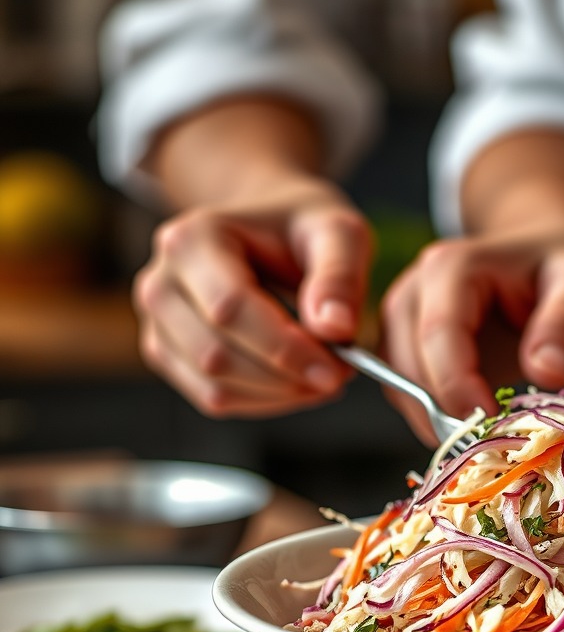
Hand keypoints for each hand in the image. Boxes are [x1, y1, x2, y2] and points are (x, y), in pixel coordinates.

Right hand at [133, 176, 370, 417]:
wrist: (269, 231)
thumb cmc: (302, 230)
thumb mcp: (337, 233)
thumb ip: (339, 276)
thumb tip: (335, 328)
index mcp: (193, 239)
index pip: (230, 309)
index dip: (285, 349)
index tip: (337, 370)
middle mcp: (161, 281)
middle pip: (218, 356)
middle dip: (286, 377)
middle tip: (339, 375)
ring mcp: (157, 322)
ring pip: (215, 386)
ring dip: (279, 395)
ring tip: (324, 375)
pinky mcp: (168, 355)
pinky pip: (214, 399)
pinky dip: (264, 401)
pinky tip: (297, 382)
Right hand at [379, 230, 563, 443]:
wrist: (544, 259)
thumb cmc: (562, 268)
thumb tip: (547, 372)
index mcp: (451, 268)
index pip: (438, 334)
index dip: (458, 386)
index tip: (492, 426)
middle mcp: (413, 293)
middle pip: (410, 367)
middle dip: (449, 412)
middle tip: (498, 443)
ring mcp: (401, 324)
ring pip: (400, 388)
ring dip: (438, 421)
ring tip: (490, 437)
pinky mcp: (404, 351)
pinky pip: (405, 396)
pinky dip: (435, 420)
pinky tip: (476, 427)